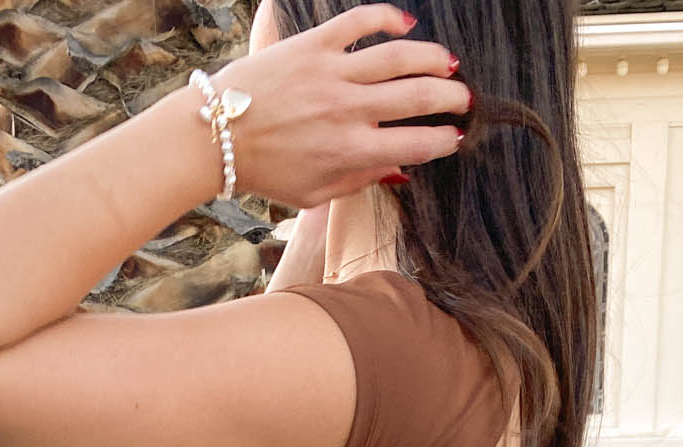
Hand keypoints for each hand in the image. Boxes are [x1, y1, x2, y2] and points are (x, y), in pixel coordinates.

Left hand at [204, 4, 469, 207]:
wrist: (216, 135)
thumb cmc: (265, 170)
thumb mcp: (314, 193)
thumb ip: (360, 180)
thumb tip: (400, 170)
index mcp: (351, 150)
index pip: (415, 143)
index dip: (443, 140)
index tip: (456, 137)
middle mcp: (348, 109)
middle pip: (418, 96)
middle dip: (451, 98)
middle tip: (465, 100)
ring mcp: (332, 72)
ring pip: (399, 56)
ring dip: (433, 58)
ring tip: (449, 64)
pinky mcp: (314, 44)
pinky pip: (361, 22)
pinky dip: (389, 18)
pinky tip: (407, 25)